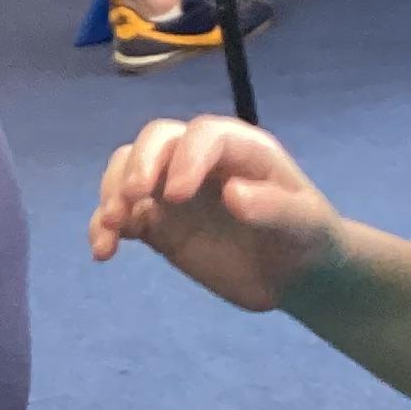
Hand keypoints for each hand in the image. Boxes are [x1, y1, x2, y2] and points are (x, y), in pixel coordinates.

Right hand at [90, 114, 342, 310]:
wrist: (294, 274)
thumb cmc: (307, 238)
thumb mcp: (305, 224)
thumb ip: (275, 208)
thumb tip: (232, 193)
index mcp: (240, 148)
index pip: (204, 135)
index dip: (186, 157)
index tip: (178, 196)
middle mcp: (200, 160)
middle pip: (156, 140)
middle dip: (139, 164)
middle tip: (133, 198)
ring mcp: (172, 189)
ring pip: (128, 169)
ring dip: (112, 192)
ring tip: (112, 227)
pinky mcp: (156, 222)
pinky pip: (122, 214)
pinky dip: (105, 227)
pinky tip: (104, 252)